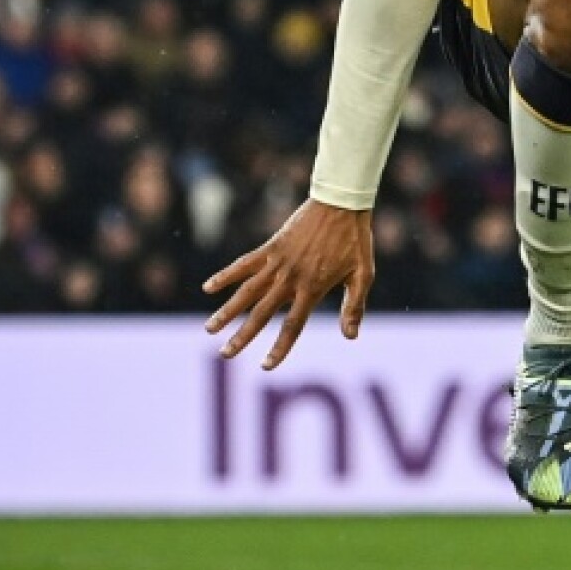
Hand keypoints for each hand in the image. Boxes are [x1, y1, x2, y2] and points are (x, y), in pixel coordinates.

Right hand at [202, 199, 373, 370]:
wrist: (341, 203)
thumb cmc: (355, 241)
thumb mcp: (363, 275)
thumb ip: (355, 306)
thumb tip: (351, 337)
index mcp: (313, 288)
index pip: (292, 326)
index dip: (279, 348)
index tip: (266, 366)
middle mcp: (290, 278)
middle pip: (261, 313)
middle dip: (242, 336)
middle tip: (225, 354)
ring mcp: (277, 262)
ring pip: (246, 291)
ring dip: (227, 311)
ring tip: (210, 329)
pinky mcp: (270, 248)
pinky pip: (244, 264)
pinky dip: (226, 275)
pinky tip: (208, 288)